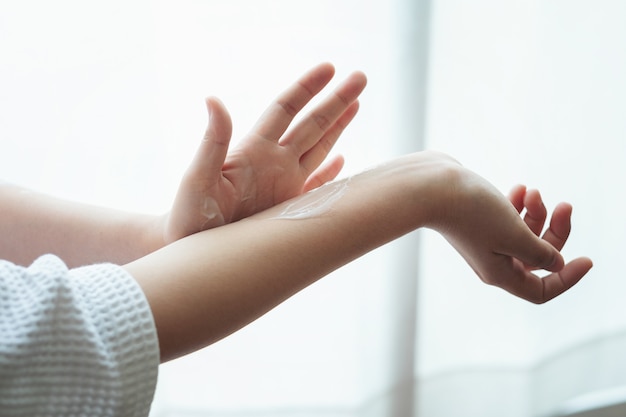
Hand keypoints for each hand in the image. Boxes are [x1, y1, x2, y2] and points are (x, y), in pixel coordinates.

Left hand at [163, 63, 366, 241]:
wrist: (195, 252)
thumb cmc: (189, 216)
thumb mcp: (199, 177)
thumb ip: (213, 141)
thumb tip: (212, 98)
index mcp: (254, 150)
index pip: (286, 109)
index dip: (307, 88)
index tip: (329, 68)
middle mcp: (274, 163)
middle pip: (311, 124)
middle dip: (336, 100)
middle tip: (361, 77)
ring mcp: (283, 185)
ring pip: (319, 148)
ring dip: (338, 127)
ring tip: (357, 104)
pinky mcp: (288, 209)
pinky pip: (316, 186)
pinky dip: (331, 173)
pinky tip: (343, 160)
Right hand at [428, 160, 592, 302]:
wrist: (431, 187)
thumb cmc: (471, 212)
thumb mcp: (515, 234)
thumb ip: (541, 253)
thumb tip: (555, 263)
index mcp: (500, 273)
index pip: (541, 290)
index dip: (567, 279)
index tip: (587, 259)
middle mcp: (493, 261)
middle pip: (537, 258)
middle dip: (556, 232)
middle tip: (564, 205)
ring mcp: (485, 241)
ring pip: (524, 234)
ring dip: (537, 212)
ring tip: (534, 192)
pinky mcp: (479, 221)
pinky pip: (509, 218)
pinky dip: (519, 205)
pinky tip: (520, 188)